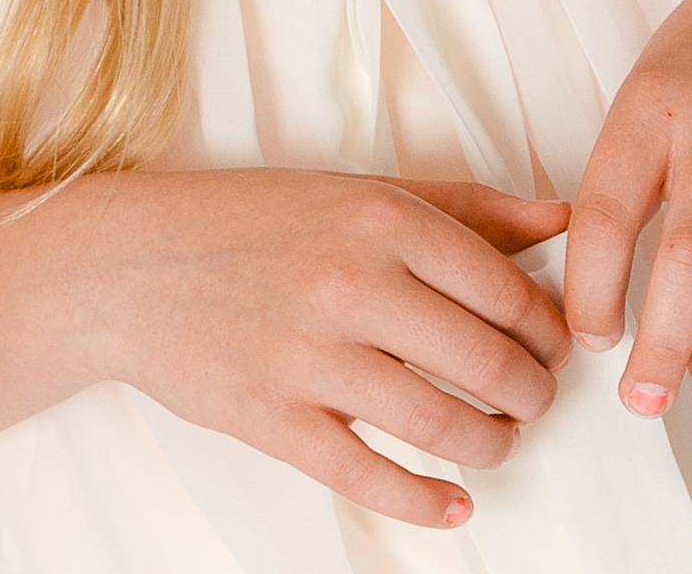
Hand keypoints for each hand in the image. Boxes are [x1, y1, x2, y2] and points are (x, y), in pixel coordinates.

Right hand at [87, 172, 572, 525]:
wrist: (134, 265)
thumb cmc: (257, 222)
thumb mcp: (365, 190)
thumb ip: (468, 207)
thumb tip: (557, 218)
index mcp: (384, 219)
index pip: (505, 287)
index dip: (547, 327)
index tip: (556, 344)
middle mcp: (352, 283)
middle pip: (484, 360)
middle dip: (530, 392)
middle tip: (536, 399)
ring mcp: (310, 356)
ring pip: (438, 422)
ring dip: (491, 444)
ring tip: (501, 440)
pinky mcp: (272, 419)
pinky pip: (368, 475)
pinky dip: (425, 500)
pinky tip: (453, 502)